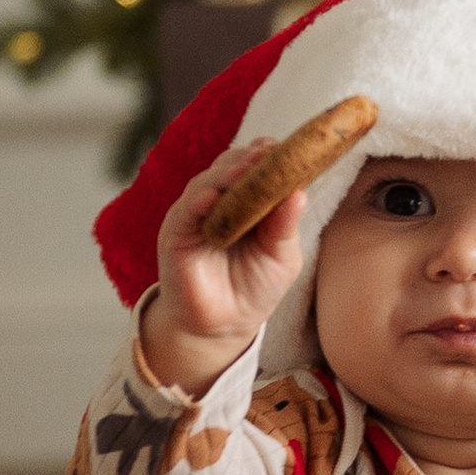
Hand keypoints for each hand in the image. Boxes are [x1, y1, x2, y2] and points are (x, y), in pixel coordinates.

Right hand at [138, 139, 307, 396]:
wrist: (224, 326)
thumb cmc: (256, 287)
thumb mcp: (281, 257)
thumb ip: (286, 226)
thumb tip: (299, 192)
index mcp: (251, 200)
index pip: (258, 167)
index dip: (271, 155)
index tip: (288, 148)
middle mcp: (222, 200)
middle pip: (233, 166)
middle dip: (251, 159)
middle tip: (269, 153)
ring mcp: (197, 213)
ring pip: (209, 180)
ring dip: (227, 173)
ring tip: (246, 169)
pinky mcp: (176, 232)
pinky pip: (186, 209)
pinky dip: (198, 199)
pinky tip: (212, 197)